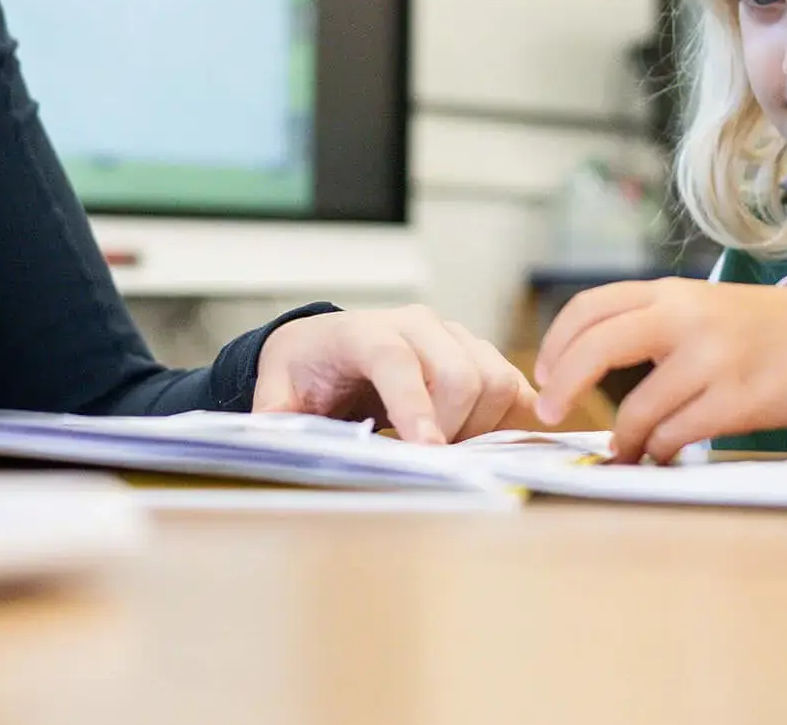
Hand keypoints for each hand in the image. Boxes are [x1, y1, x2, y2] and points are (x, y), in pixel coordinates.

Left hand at [253, 306, 540, 444]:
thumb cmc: (306, 369)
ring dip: (481, 427)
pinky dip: (510, 419)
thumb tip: (273, 436)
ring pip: (495, 380)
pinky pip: (514, 386)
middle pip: (460, 375)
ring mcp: (452, 335)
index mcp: (364, 331)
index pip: (397, 360)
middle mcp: (416, 324)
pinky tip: (486, 443)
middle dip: (452, 428)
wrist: (328, 344)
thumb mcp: (278, 388)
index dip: (414, 405)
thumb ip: (276, 412)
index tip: (428, 451)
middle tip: (430, 461)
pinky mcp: (478, 353)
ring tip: (448, 450)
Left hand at [533, 279, 786, 464]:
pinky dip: (660, 449)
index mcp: (669, 293)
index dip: (556, 343)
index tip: (542, 373)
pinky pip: (677, 434)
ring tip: (624, 448)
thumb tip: (580, 365)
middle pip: (599, 348)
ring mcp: (712, 360)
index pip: (590, 308)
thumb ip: (644, 323)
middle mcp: (685, 319)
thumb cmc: (754, 327)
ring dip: (623, 437)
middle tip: (550, 412)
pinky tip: (661, 452)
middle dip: (564, 386)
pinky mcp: (736, 401)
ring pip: (639, 408)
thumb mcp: (695, 305)